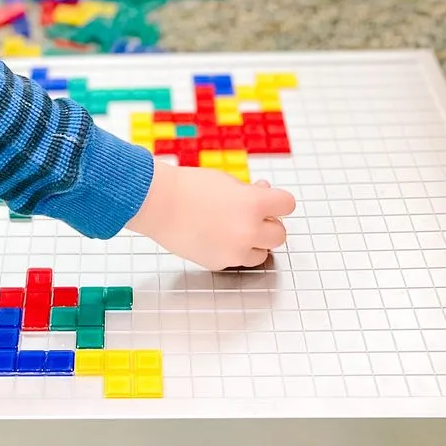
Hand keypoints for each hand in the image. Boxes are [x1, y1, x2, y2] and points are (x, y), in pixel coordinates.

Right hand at [126, 162, 295, 269]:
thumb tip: (266, 196)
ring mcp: (235, 251)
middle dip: (269, 225)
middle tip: (254, 217)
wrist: (158, 203)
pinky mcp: (220, 263)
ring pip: (262, 253)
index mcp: (254, 204)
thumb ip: (251, 192)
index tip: (272, 202)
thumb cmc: (189, 187)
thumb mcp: (227, 181)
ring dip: (255, 242)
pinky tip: (216, 236)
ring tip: (234, 228)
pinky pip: (237, 259)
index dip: (278, 202)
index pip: (287, 205)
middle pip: (280, 234)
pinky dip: (233, 250)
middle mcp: (249, 230)